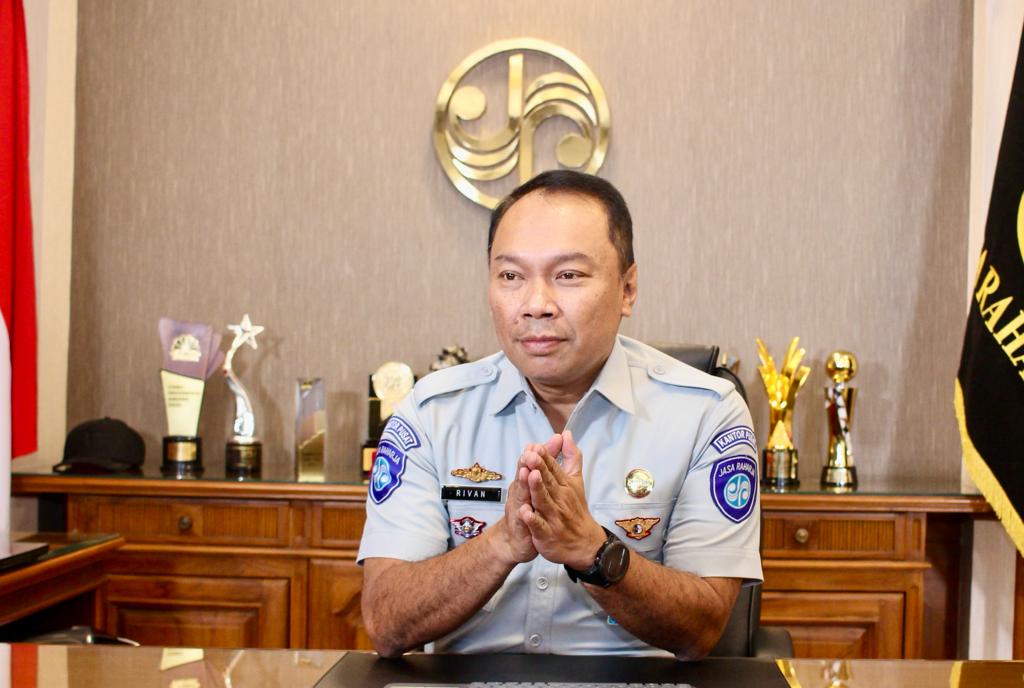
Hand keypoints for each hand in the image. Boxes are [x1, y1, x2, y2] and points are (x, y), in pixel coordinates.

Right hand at [488, 437, 561, 565]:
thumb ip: (548, 460)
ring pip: (521, 495)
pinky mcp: (521, 526)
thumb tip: (559, 438)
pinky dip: (524, 515)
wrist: (515, 539)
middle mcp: (520, 492)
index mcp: (526, 481)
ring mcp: (519, 508)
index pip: (531, 463)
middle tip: (530, 452)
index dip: (537, 453)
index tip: (540, 442)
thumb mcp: (536, 483)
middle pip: (523, 476)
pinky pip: (523, 521)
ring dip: (524, 484)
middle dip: (526, 464)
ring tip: (527, 473)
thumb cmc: (528, 507)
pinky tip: (525, 511)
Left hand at [518, 431, 604, 568]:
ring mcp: (553, 517)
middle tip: (530, 455)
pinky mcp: (547, 534)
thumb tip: (566, 434)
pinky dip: (532, 520)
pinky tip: (524, 512)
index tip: (536, 446)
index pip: (553, 469)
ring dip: (537, 489)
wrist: (585, 543)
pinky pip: (539, 526)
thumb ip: (570, 457)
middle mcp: (560, 499)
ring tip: (529, 476)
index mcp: (565, 486)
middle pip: (548, 482)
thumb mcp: (575, 481)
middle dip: (539, 468)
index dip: (544, 458)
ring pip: (544, 501)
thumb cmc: (575, 509)